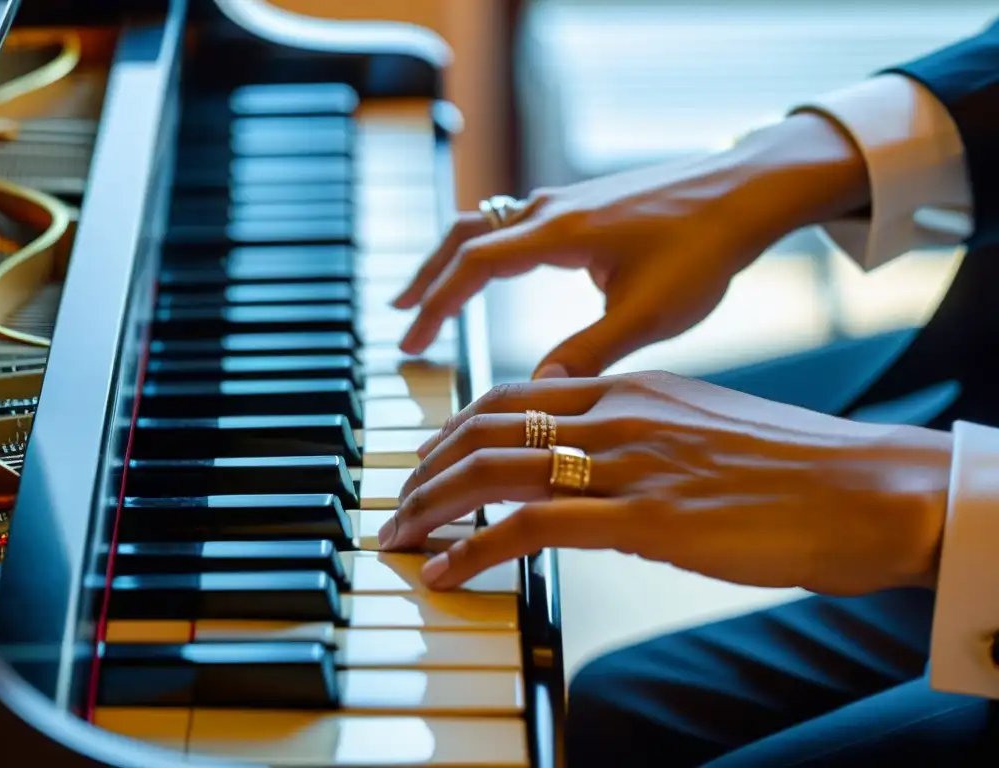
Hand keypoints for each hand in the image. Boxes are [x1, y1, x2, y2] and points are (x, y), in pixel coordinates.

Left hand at [379, 372, 951, 596]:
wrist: (862, 486)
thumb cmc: (787, 465)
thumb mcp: (699, 429)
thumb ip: (639, 437)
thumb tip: (594, 472)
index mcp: (630, 386)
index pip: (513, 394)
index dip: (456, 428)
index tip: (428, 460)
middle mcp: (617, 412)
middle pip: (487, 426)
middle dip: (426, 466)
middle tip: (396, 502)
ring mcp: (627, 461)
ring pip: (495, 469)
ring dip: (432, 505)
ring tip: (400, 537)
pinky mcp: (643, 515)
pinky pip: (530, 525)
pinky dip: (473, 547)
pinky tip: (446, 569)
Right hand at [394, 113, 869, 377]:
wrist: (746, 190)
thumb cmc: (704, 247)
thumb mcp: (647, 312)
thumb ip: (588, 351)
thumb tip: (538, 389)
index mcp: (558, 234)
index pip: (472, 266)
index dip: (434, 305)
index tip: (409, 341)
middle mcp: (552, 211)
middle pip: (463, 236)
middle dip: (426, 277)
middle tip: (397, 314)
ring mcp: (566, 204)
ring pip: (486, 225)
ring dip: (452, 260)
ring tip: (430, 294)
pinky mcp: (584, 207)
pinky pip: (514, 224)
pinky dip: (486, 251)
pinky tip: (494, 275)